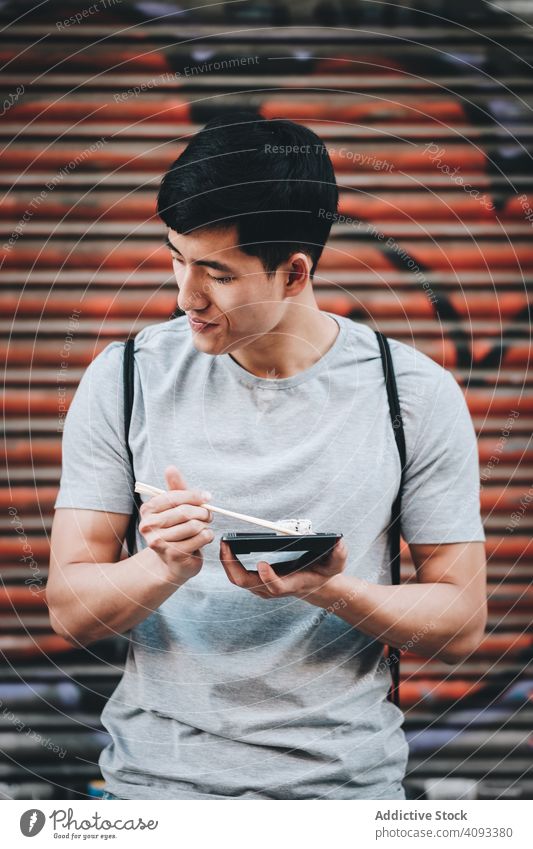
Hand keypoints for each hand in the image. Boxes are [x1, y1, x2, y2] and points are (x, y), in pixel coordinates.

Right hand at [138, 465, 212, 583]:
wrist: (174, 562)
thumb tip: (170, 468)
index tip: (207, 497)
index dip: (194, 495)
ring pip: (194, 525)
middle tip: (208, 515)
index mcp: (147, 510)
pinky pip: (200, 538)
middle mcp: (148, 526)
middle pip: (185, 511)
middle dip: (202, 511)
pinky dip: (208, 536)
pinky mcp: (173, 554)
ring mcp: (159, 542)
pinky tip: (203, 538)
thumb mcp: (176, 507)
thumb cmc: (176, 530)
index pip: (174, 497)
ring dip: (205, 525)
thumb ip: (176, 488)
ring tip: (203, 528)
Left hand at [219, 537, 348, 603]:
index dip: (269, 577)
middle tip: (226, 545)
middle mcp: (273, 588)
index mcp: (292, 583)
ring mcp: (263, 587)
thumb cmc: (325, 572)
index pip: (276, 587)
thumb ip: (340, 554)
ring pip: (238, 580)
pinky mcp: (257, 581)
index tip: (262, 562)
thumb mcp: (337, 563)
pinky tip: (226, 545)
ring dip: (227, 562)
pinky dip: (229, 561)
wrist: (317, 585)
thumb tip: (339, 542)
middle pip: (247, 583)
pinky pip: (237, 574)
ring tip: (223, 542)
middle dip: (233, 566)